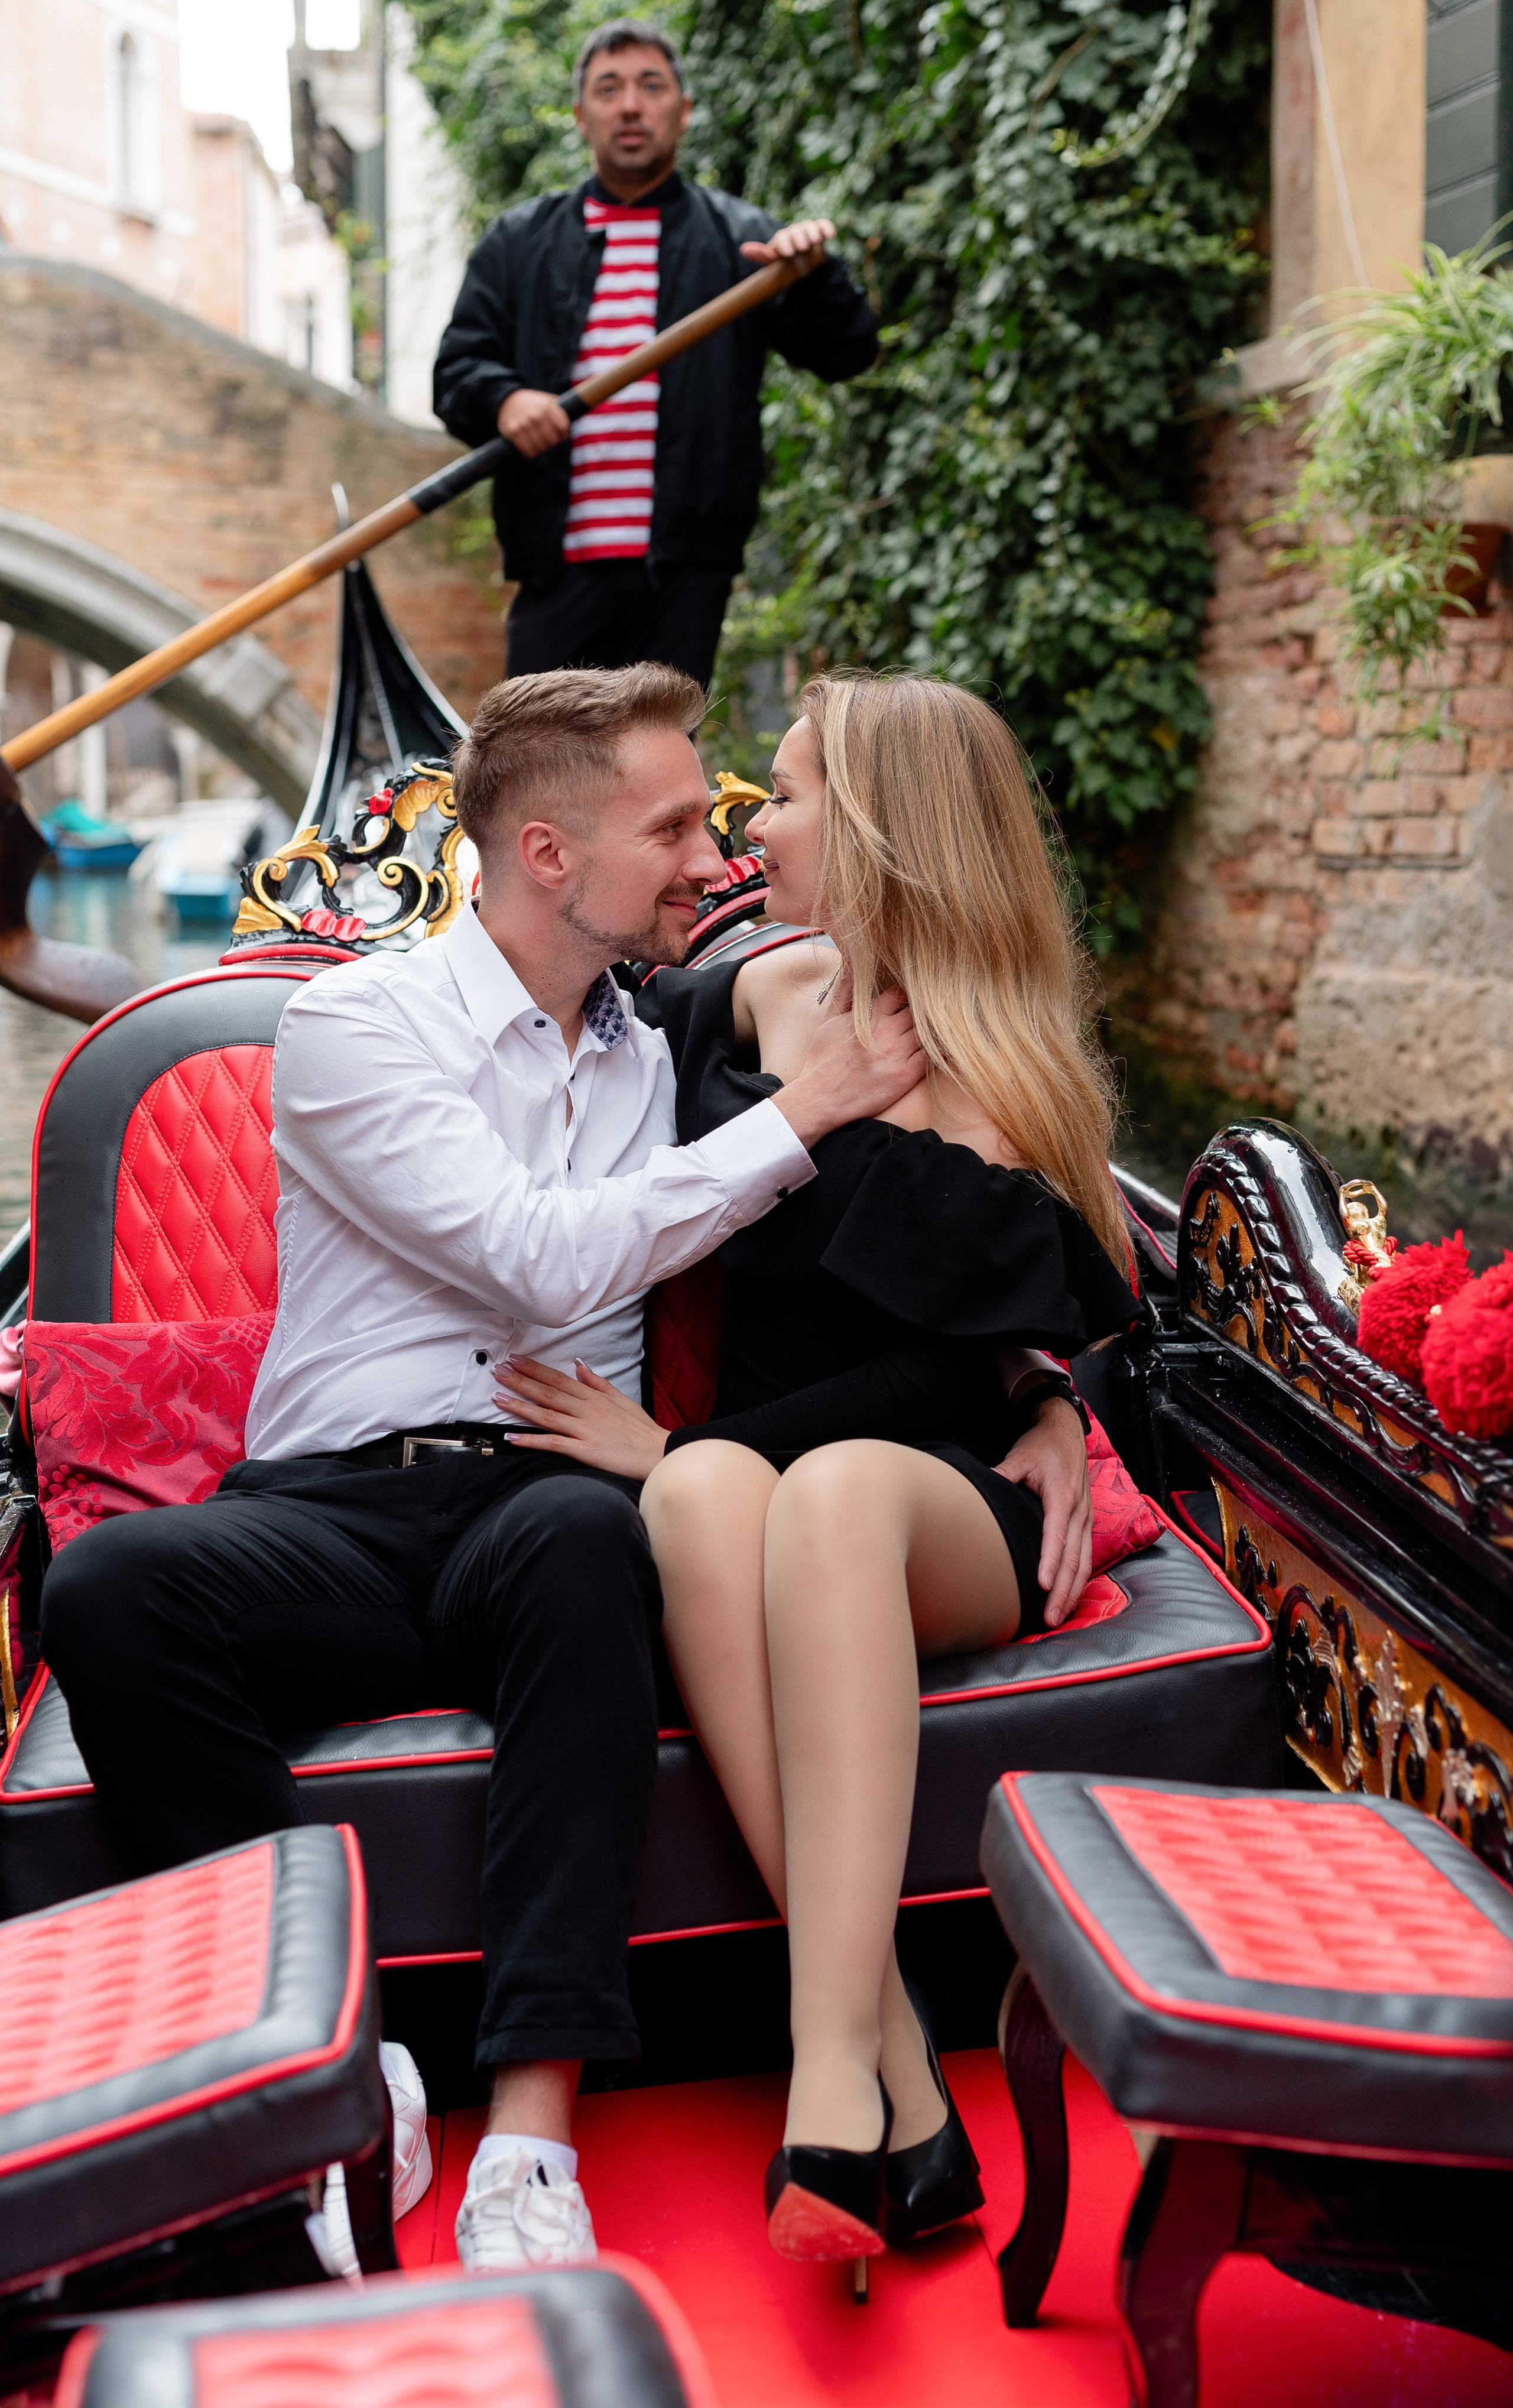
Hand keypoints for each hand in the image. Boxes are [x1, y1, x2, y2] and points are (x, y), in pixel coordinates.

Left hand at [495, 1354, 668, 1480]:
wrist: (657, 1453)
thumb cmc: (640, 1429)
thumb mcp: (621, 1398)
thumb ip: (597, 1382)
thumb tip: (579, 1363)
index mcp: (593, 1396)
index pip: (558, 1378)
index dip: (534, 1368)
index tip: (514, 1359)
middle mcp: (586, 1409)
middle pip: (548, 1392)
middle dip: (521, 1380)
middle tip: (497, 1370)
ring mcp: (584, 1429)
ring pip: (546, 1414)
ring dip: (520, 1405)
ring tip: (498, 1397)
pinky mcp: (585, 1450)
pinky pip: (553, 1443)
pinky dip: (531, 1440)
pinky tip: (512, 1437)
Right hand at [497, 388, 571, 457]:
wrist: (506, 400)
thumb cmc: (532, 403)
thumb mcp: (547, 400)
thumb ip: (561, 408)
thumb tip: (579, 411)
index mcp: (547, 406)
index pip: (563, 427)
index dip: (564, 435)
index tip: (561, 436)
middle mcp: (536, 414)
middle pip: (553, 441)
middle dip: (552, 443)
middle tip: (548, 440)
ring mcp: (524, 423)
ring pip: (541, 448)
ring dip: (541, 448)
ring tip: (538, 442)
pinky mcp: (514, 432)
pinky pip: (529, 451)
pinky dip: (531, 452)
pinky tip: (530, 446)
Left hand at [739, 217, 834, 268]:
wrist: (806, 269)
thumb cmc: (788, 267)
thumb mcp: (774, 264)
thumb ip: (762, 255)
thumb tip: (743, 249)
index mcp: (782, 241)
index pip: (781, 240)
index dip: (784, 245)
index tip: (788, 253)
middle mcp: (794, 233)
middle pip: (796, 232)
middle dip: (799, 239)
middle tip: (802, 247)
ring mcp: (808, 231)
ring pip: (809, 228)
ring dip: (813, 233)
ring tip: (816, 241)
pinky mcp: (821, 232)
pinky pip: (823, 226)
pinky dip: (826, 229)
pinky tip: (831, 235)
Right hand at [772, 973, 925, 1146]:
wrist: (818, 1097)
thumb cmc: (821, 1059)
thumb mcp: (829, 1020)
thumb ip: (845, 992)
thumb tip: (850, 964)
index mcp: (870, 1016)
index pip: (900, 994)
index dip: (907, 996)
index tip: (911, 999)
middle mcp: (886, 1032)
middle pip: (918, 1012)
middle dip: (922, 1012)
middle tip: (930, 1014)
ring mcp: (897, 1054)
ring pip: (927, 1032)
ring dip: (931, 1030)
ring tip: (938, 1030)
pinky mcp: (905, 1075)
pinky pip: (931, 1057)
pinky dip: (938, 1051)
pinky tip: (942, 1048)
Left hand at [995, 1396, 1090, 1629]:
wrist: (1066, 1430)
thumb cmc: (1041, 1445)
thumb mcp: (1019, 1456)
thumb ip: (1002, 1476)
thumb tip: (976, 1495)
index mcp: (1062, 1495)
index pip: (1056, 1535)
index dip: (1049, 1562)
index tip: (1041, 1586)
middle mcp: (1079, 1510)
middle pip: (1073, 1558)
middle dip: (1062, 1591)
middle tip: (1049, 1618)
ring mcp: (1087, 1518)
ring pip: (1084, 1563)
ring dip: (1072, 1592)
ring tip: (1058, 1616)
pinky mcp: (1087, 1522)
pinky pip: (1087, 1557)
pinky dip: (1079, 1581)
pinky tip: (1068, 1598)